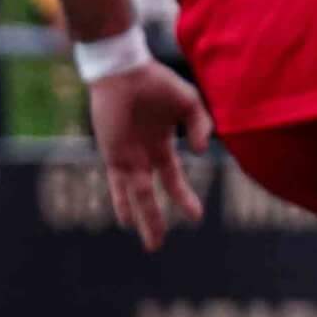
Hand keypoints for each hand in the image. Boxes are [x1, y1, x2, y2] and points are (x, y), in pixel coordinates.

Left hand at [88, 62, 211, 250]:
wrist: (124, 72)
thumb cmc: (156, 82)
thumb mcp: (190, 103)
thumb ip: (202, 125)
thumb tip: (202, 152)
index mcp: (160, 145)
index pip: (173, 178)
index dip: (184, 197)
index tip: (196, 216)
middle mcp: (142, 156)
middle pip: (151, 195)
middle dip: (156, 220)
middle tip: (158, 245)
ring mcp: (127, 157)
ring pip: (138, 195)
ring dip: (145, 219)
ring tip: (152, 243)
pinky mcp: (114, 153)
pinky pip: (118, 183)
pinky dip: (123, 202)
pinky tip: (127, 220)